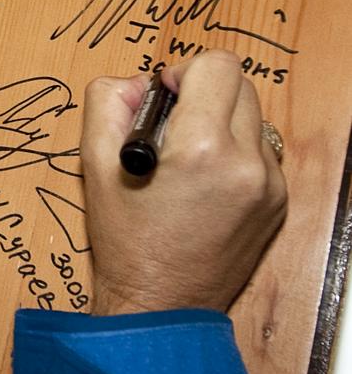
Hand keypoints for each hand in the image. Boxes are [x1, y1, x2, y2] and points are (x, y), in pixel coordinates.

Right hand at [80, 50, 286, 314]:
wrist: (161, 308)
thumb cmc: (126, 242)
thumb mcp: (94, 164)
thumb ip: (109, 102)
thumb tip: (139, 82)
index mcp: (202, 149)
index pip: (216, 65)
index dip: (183, 71)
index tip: (164, 98)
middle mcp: (247, 163)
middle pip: (240, 84)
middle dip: (203, 92)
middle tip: (172, 126)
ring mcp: (269, 185)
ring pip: (252, 115)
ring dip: (220, 121)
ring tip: (188, 159)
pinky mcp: (278, 203)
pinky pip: (260, 150)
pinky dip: (234, 151)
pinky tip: (205, 183)